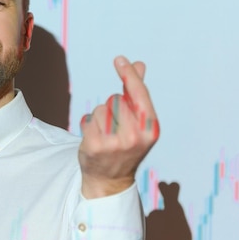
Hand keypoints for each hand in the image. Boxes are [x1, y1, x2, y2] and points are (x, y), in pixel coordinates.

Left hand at [78, 56, 159, 198]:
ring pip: (100, 108)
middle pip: (115, 99)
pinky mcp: (94, 145)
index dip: (129, 75)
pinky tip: (94, 139)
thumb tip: (139, 64)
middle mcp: (135, 136)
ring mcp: (114, 142)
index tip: (119, 59)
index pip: (139, 95)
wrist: (110, 180)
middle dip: (113, 107)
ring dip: (99, 117)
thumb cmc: (126, 147)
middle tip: (116, 128)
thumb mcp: (139, 123)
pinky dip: (88, 124)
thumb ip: (138, 93)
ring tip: (106, 135)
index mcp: (151, 129)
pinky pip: (87, 118)